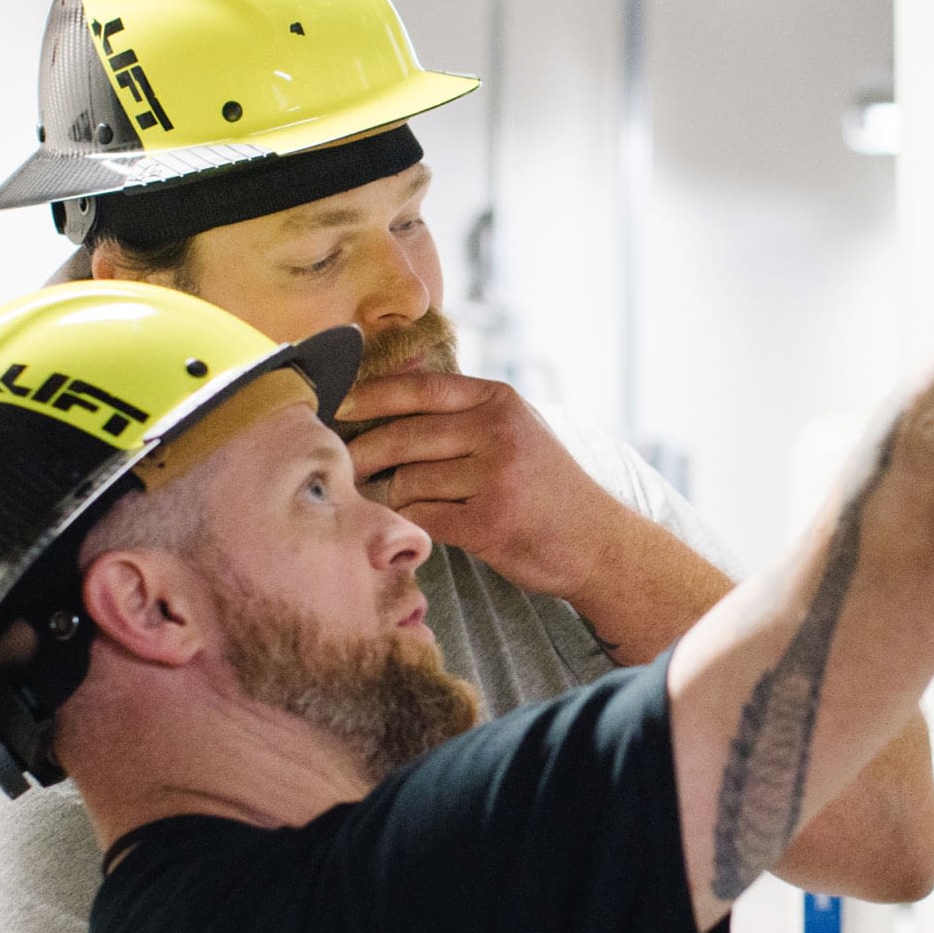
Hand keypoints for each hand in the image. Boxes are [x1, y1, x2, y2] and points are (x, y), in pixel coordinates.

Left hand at [338, 373, 624, 601]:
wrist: (598, 543)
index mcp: (500, 400)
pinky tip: (399, 527)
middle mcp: (498, 431)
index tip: (335, 404)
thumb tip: (385, 395)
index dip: (370, 396)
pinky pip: (422, 518)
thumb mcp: (516, 431)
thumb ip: (463, 413)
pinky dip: (404, 524)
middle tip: (339, 465)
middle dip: (363, 452)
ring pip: (408, 480)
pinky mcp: (489, 522)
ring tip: (372, 500)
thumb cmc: (547, 488)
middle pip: (404, 436)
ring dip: (384, 494)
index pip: (420, 389)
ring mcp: (495, 476)